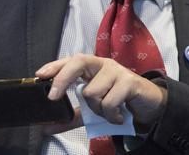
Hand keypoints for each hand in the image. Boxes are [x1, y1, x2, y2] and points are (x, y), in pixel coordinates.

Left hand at [36, 54, 166, 128]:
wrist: (149, 105)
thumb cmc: (119, 102)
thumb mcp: (92, 111)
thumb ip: (72, 117)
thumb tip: (47, 127)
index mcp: (92, 68)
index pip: (71, 61)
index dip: (55, 66)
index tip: (39, 76)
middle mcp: (103, 65)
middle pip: (78, 63)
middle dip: (62, 79)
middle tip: (53, 98)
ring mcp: (117, 71)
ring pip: (91, 92)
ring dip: (97, 109)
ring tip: (108, 112)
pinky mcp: (129, 81)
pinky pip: (109, 102)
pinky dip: (111, 115)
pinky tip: (118, 116)